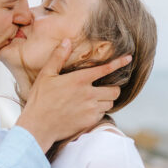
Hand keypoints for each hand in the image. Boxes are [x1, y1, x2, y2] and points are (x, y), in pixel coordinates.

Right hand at [17, 41, 131, 151]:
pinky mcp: (90, 121)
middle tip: (105, 88)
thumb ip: (58, 57)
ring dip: (106, 99)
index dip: (119, 63)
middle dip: (113, 88)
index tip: (128, 59)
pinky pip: (102, 114)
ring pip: (110, 103)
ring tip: (95, 99)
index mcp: (79, 80)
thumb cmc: (40, 100)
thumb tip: (66, 41)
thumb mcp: (46, 75)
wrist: (38, 126)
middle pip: (115, 90)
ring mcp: (90, 109)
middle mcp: (88, 94)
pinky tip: (87, 110)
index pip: (105, 69)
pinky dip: (99, 111)